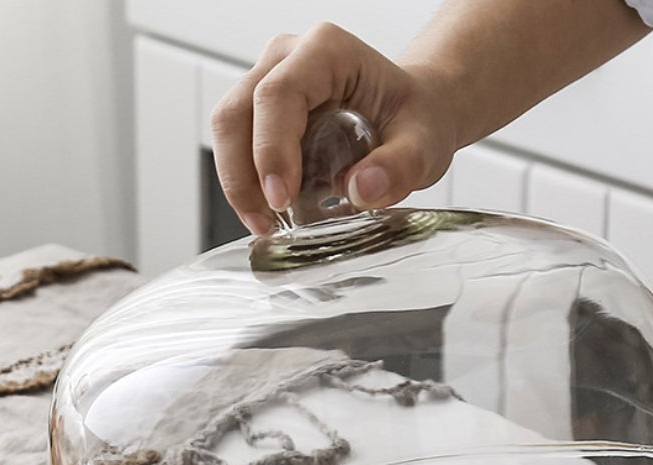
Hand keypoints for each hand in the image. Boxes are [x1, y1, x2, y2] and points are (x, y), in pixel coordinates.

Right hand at [210, 23, 456, 234]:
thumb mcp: (425, 144)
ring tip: (267, 224)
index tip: (282, 200)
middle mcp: (289, 58)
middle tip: (267, 223)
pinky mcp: (263, 113)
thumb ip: (400, 166)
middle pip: (237, 112)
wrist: (415, 113)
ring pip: (228, 131)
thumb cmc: (416, 119)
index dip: (271, 150)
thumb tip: (360, 189)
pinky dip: (247, 185)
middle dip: (243, 176)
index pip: (278, 95)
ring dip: (239, 184)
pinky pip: (238, 148)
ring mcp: (269, 82)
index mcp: (327, 52)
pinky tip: (270, 214)